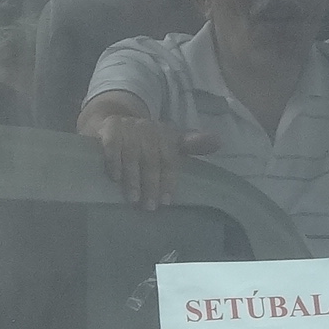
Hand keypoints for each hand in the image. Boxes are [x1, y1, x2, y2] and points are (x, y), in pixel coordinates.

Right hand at [87, 111, 218, 208]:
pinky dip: (114, 162)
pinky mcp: (110, 127)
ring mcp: (129, 126)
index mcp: (166, 133)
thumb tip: (218, 141)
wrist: (114, 121)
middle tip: (150, 207)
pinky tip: (115, 179)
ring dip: (133, 179)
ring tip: (134, 199)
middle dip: (152, 184)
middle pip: (151, 159)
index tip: (167, 201)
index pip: (170, 158)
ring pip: (132, 155)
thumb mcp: (169, 142)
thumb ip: (192, 145)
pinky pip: (112, 146)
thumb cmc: (145, 141)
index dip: (169, 180)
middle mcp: (148, 128)